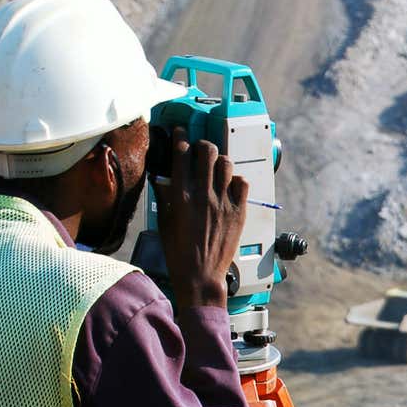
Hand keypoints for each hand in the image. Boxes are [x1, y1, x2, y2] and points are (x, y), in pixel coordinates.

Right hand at [156, 128, 249, 308]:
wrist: (200, 274)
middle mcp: (204, 195)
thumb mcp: (164, 221)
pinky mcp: (239, 212)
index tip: (181, 132)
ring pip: (227, 164)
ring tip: (216, 167)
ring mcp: (224, 202)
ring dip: (220, 161)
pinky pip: (243, 183)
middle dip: (203, 145)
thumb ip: (165, 196)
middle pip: (207, 152)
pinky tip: (230, 185)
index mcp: (181, 196)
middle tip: (200, 149)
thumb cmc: (179, 252)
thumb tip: (163, 178)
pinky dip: (236, 180)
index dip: (181, 137)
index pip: (182, 154)